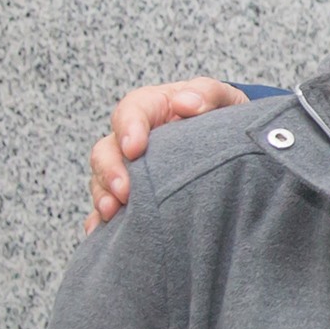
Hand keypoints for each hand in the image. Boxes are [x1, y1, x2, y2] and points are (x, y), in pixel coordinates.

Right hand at [85, 78, 243, 229]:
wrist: (230, 143)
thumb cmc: (220, 115)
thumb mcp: (222, 98)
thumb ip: (207, 94)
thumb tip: (186, 103)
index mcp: (152, 109)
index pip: (130, 112)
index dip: (128, 129)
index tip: (134, 148)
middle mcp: (133, 139)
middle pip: (107, 150)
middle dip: (110, 171)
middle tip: (124, 192)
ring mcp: (128, 169)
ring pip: (102, 181)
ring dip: (103, 197)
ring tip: (113, 213)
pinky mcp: (130, 196)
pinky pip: (107, 209)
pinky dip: (100, 222)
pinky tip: (99, 234)